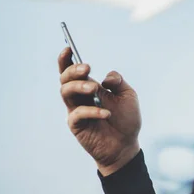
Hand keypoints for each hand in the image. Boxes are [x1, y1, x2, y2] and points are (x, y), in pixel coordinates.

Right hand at [58, 47, 141, 175]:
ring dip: (79, 86)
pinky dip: (92, 110)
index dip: (66, 59)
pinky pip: (78, 114)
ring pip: (65, 92)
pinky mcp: (76, 125)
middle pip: (65, 78)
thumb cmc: (126, 120)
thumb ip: (118, 82)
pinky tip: (106, 113)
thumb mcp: (128, 96)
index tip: (68, 48)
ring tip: (94, 88)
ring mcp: (76, 110)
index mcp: (90, 87)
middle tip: (87, 68)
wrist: (126, 145)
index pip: (72, 71)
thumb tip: (106, 77)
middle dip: (73, 70)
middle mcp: (80, 97)